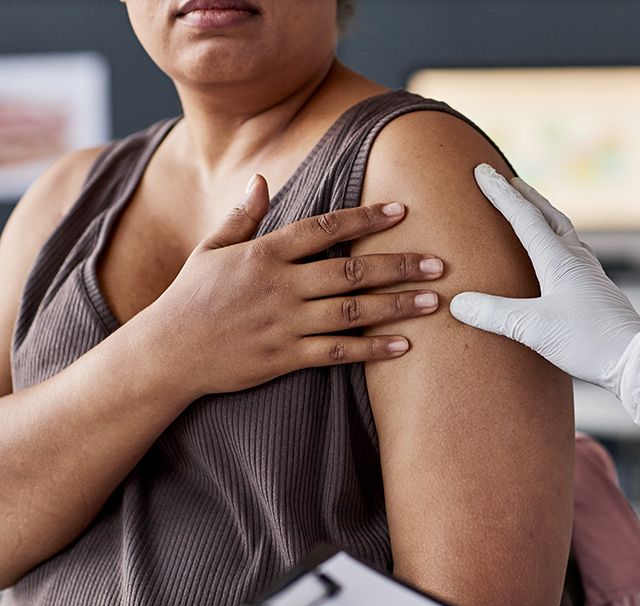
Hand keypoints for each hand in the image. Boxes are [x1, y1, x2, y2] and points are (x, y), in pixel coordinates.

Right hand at [145, 174, 443, 397]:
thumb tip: (264, 179)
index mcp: (264, 253)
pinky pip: (338, 353)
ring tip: (434, 301)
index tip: (401, 210)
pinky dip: (372, 350)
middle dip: (398, 264)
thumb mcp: (211, 248)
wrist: (166, 353)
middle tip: (439, 262)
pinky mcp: (285, 358)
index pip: (323, 228)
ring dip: (397, 306)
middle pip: (350, 271)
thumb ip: (244, 216)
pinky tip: (404, 346)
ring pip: (351, 312)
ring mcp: (284, 323)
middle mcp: (280, 286)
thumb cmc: (190, 298)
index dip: (364, 218)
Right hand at [450, 165, 639, 425]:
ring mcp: (588, 272)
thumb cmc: (587, 341)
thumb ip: (494, 314)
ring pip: (563, 231)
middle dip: (525, 195)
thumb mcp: (533, 328)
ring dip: (543, 214)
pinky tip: (556, 252)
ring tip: (529, 208)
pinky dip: (556, 238)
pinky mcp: (595, 288)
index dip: (500, 194)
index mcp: (558, 260)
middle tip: (506, 179)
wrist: (635, 359)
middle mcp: (575, 258)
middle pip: (548, 215)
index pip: (524, 217)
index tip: (482, 171)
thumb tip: (457, 302)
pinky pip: (571, 250)